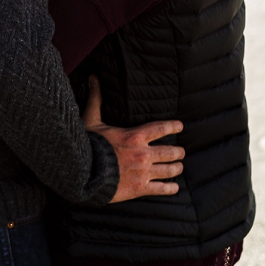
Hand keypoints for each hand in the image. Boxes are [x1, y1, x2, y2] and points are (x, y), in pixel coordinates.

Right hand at [85, 77, 184, 201]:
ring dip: (176, 168)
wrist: (83, 173)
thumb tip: (93, 76)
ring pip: (170, 170)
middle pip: (171, 152)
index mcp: (135, 136)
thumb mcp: (91, 120)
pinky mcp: (140, 188)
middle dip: (178, 152)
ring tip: (178, 167)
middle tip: (180, 152)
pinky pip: (161, 188)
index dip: (173, 126)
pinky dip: (170, 188)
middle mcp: (143, 154)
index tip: (180, 125)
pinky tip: (174, 188)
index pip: (161, 129)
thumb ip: (96, 99)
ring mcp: (143, 172)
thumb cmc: (88, 145)